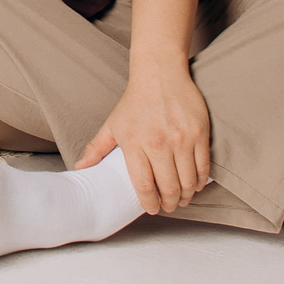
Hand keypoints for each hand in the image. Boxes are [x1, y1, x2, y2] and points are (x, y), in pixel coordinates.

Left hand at [76, 62, 210, 214]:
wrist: (160, 74)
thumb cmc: (134, 102)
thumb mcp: (112, 124)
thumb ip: (96, 148)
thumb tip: (80, 168)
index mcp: (134, 144)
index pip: (144, 186)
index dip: (149, 204)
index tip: (153, 209)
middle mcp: (159, 143)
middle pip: (169, 188)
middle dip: (170, 204)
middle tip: (170, 206)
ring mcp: (181, 138)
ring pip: (188, 181)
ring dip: (186, 196)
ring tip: (182, 198)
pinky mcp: (199, 132)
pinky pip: (203, 166)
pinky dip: (199, 181)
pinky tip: (194, 184)